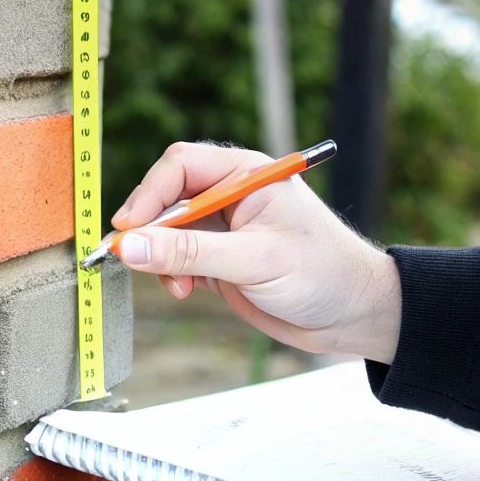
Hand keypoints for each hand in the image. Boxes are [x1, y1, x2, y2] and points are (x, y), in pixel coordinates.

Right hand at [112, 142, 402, 362]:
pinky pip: (179, 257)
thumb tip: (130, 245)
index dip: (149, 194)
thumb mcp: (253, 261)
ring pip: (168, 231)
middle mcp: (232, 195)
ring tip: (179, 287)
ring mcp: (225, 228)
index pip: (181, 166)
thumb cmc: (322, 273)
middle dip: (150, 230)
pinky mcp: (222, 258)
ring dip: (162, 258)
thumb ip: (189, 253)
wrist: (352, 314)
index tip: (128, 229)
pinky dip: (173, 274)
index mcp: (246, 175)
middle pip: (168, 196)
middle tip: (133, 258)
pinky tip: (189, 291)